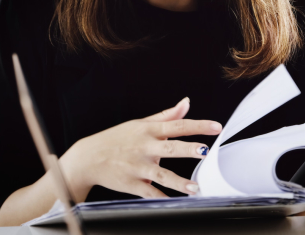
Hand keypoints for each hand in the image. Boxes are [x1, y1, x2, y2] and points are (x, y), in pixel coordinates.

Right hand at [60, 97, 220, 200]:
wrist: (88, 157)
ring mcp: (138, 166)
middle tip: (206, 151)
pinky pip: (149, 192)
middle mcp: (145, 147)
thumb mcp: (140, 123)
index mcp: (149, 130)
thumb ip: (167, 115)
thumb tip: (187, 102)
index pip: (178, 125)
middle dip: (189, 149)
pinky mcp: (131, 183)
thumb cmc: (117, 138)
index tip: (216, 127)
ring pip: (161, 174)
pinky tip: (174, 203)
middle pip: (170, 147)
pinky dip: (161, 198)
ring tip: (195, 188)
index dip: (199, 125)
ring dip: (179, 181)